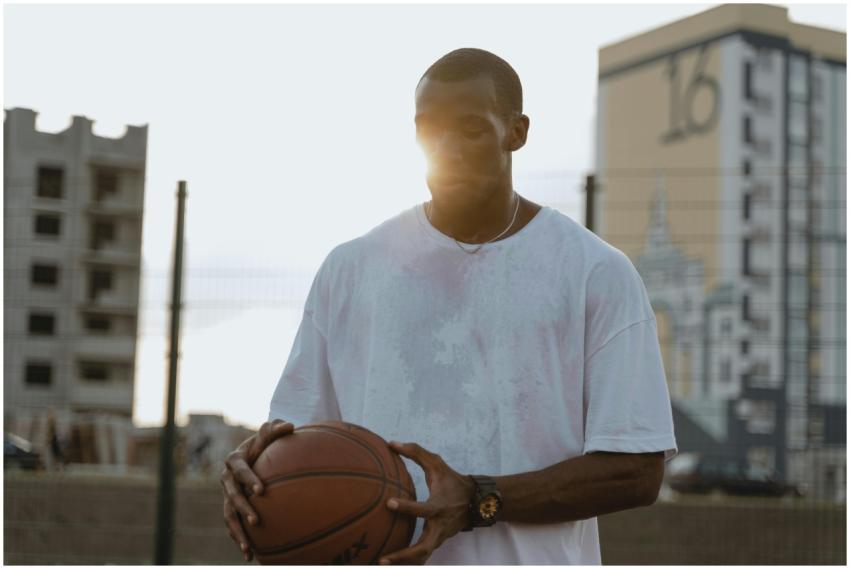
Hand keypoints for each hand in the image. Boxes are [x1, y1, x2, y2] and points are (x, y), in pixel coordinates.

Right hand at [221, 419, 293, 561]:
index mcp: (234, 460)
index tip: (262, 490)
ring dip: (237, 532)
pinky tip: (250, 554)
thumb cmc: (263, 442)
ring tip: (248, 548)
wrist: (252, 453)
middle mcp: (227, 479)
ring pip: (229, 515)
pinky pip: (232, 524)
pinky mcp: (231, 507)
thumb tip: (289, 426)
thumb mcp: (268, 433)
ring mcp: (227, 495)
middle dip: (243, 509)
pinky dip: (239, 538)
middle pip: (232, 496)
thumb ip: (276, 429)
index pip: (240, 470)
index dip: (249, 479)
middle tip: (257, 520)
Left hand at [379, 441, 473, 564]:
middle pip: (423, 548)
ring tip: (381, 563)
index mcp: (439, 506)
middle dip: (403, 555)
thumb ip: (416, 452)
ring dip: (403, 563)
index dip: (406, 507)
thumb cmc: (452, 480)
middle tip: (382, 559)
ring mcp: (439, 537)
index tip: (388, 503)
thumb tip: (391, 443)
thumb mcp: (437, 464)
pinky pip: (422, 556)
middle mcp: (439, 526)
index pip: (422, 509)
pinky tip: (390, 562)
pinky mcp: (437, 542)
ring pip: (422, 557)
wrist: (476, 501)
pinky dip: (408, 561)